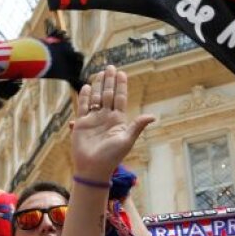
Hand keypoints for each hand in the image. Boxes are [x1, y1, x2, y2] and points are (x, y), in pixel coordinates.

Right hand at [71, 66, 154, 181]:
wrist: (93, 169)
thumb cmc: (112, 156)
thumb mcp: (127, 140)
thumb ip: (137, 126)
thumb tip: (153, 116)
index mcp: (118, 120)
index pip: (120, 98)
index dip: (121, 85)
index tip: (122, 73)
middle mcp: (106, 117)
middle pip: (108, 94)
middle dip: (109, 81)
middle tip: (110, 66)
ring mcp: (93, 119)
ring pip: (96, 98)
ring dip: (98, 85)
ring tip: (100, 73)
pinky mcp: (81, 123)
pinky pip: (83, 106)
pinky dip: (84, 97)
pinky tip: (86, 87)